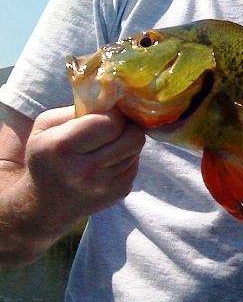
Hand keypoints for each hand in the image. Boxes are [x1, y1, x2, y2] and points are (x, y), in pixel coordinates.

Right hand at [25, 106, 145, 223]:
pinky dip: (126, 156)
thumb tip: (112, 97)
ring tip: (108, 142)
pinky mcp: (119, 193)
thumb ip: (78, 108)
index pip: (111, 123)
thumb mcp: (46, 126)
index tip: (107, 113)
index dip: (114, 113)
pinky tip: (108, 159)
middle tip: (115, 125)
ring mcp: (105, 185)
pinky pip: (135, 163)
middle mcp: (85, 170)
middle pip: (132, 137)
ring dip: (126, 140)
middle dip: (127, 125)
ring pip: (137, 149)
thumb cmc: (47, 156)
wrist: (47, 204)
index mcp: (62, 147)